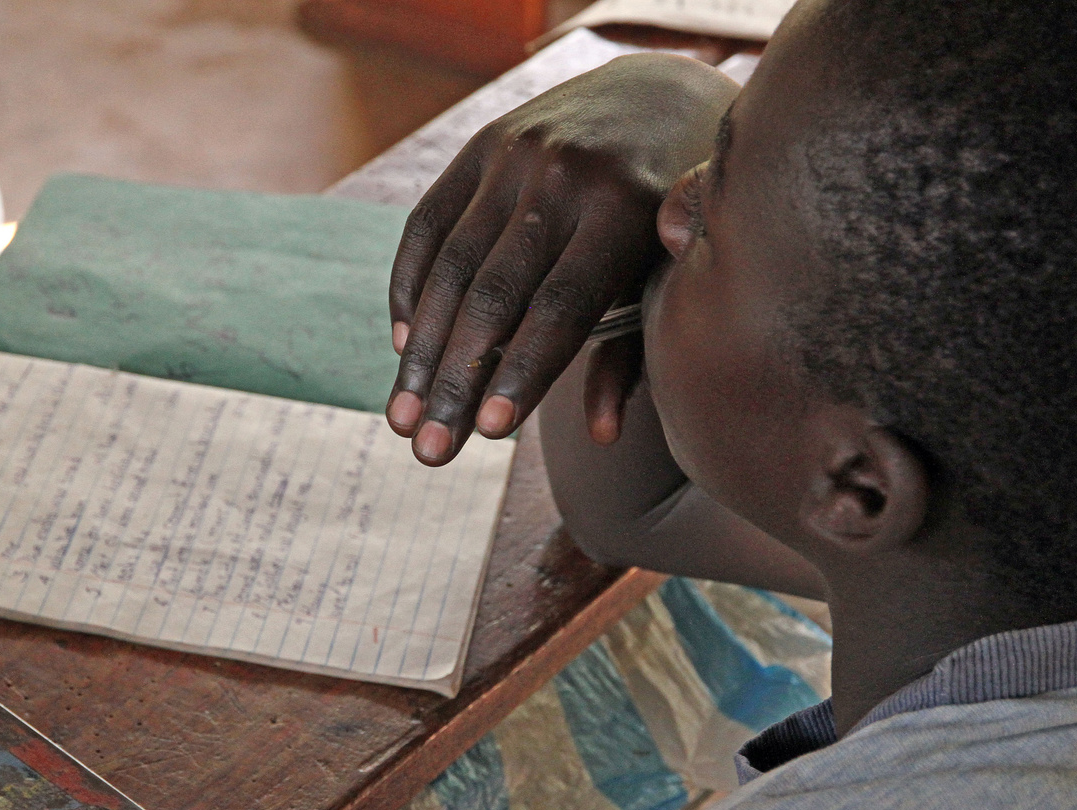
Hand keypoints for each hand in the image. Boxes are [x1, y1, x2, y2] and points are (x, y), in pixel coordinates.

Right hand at [386, 52, 739, 464]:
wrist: (662, 93)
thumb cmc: (672, 216)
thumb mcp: (669, 276)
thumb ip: (635, 351)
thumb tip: (603, 435)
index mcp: (626, 207)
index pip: (562, 305)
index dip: (522, 371)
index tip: (487, 432)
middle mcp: (565, 174)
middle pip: (495, 295)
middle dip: (456, 379)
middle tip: (428, 449)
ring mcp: (517, 153)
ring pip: (451, 267)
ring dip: (421, 351)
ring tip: (403, 418)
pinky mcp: (481, 145)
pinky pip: (428, 227)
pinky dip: (409, 289)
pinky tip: (403, 349)